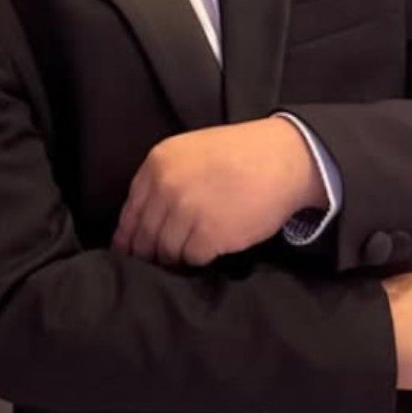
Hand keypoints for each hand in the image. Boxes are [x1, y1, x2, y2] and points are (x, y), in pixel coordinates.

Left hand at [111, 120, 322, 264]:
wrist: (283, 159)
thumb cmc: (240, 155)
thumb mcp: (191, 151)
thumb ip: (163, 180)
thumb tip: (143, 221)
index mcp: (157, 164)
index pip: (130, 212)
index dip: (128, 236)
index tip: (128, 250)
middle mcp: (166, 187)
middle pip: (144, 236)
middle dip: (149, 252)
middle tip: (157, 261)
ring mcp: (187, 212)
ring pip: (166, 251)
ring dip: (175, 258)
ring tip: (187, 255)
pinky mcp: (209, 234)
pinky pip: (191, 258)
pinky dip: (198, 260)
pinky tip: (207, 252)